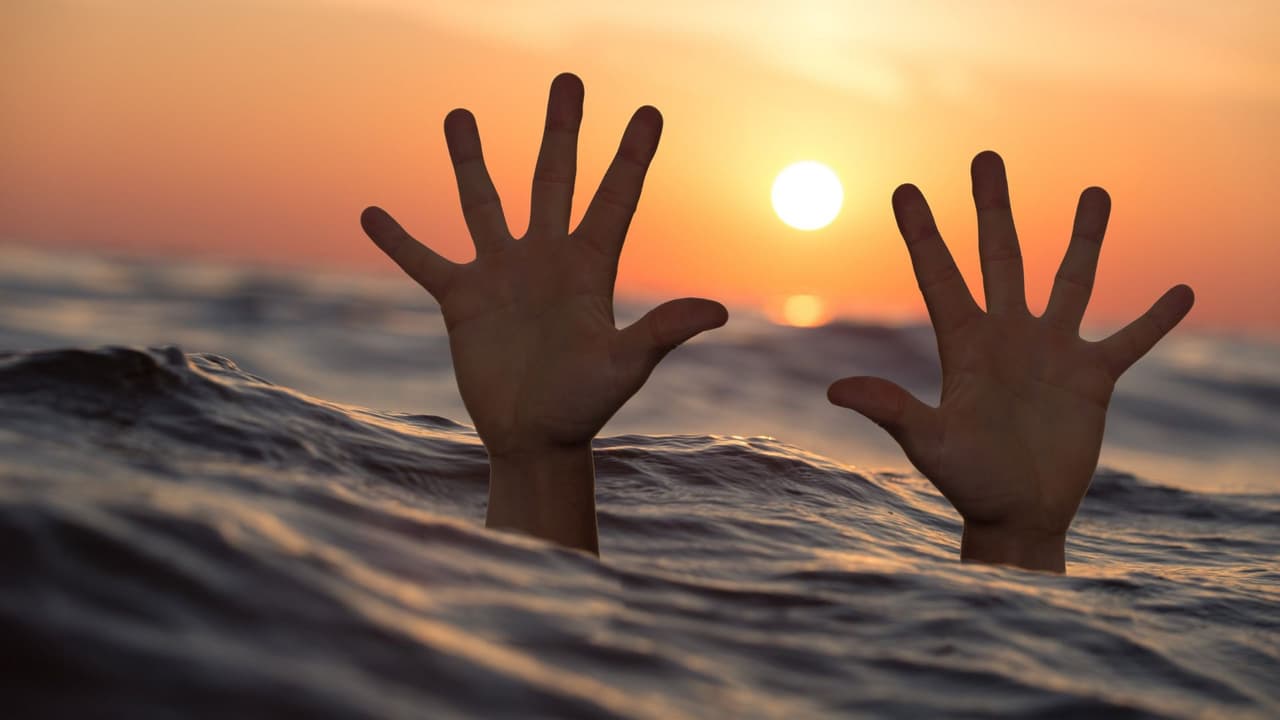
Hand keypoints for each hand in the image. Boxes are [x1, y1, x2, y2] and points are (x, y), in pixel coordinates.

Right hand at [360, 73, 726, 552]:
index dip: (632, 155)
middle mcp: (546, 258)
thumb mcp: (624, 367)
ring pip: (484, 202)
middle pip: (553, 179)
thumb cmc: (584, 407)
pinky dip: (399, 240)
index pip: (615, 197)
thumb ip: (662, 331)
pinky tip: (371, 213)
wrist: (534, 439)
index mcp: (590, 267)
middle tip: (567, 80)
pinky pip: (424, 261)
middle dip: (561, 130)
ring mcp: (502, 274)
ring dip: (469, 160)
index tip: (650, 111)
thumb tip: (718, 310)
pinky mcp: (462, 299)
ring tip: (457, 113)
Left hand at [827, 151, 1193, 571]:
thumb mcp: (929, 444)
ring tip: (1095, 191)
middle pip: (1000, 255)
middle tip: (986, 156)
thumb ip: (892, 410)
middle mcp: (1007, 335)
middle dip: (993, 207)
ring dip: (1084, 238)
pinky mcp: (1092, 378)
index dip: (921, 233)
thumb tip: (836, 390)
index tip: (904, 188)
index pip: (938, 275)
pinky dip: (1155, 319)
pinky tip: (1181, 291)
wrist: (1017, 516)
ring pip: (1070, 280)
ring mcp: (1051, 352)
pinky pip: (1129, 339)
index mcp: (964, 345)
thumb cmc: (967, 483)